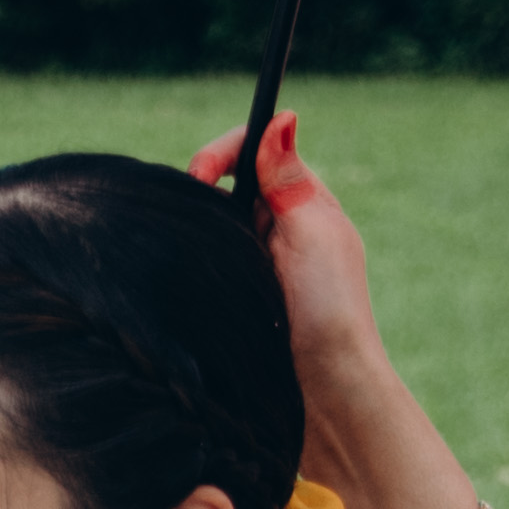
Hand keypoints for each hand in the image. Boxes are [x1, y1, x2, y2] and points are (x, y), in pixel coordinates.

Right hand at [184, 115, 383, 425]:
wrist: (322, 390)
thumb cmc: (328, 311)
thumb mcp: (313, 233)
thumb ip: (290, 179)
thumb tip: (282, 118)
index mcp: (302, 203)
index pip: (254, 150)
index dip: (222, 151)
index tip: (198, 174)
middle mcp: (276, 228)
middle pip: (223, 184)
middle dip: (196, 189)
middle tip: (182, 217)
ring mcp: (252, 263)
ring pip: (207, 225)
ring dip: (191, 230)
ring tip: (181, 250)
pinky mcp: (232, 296)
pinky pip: (200, 264)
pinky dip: (187, 264)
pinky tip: (181, 278)